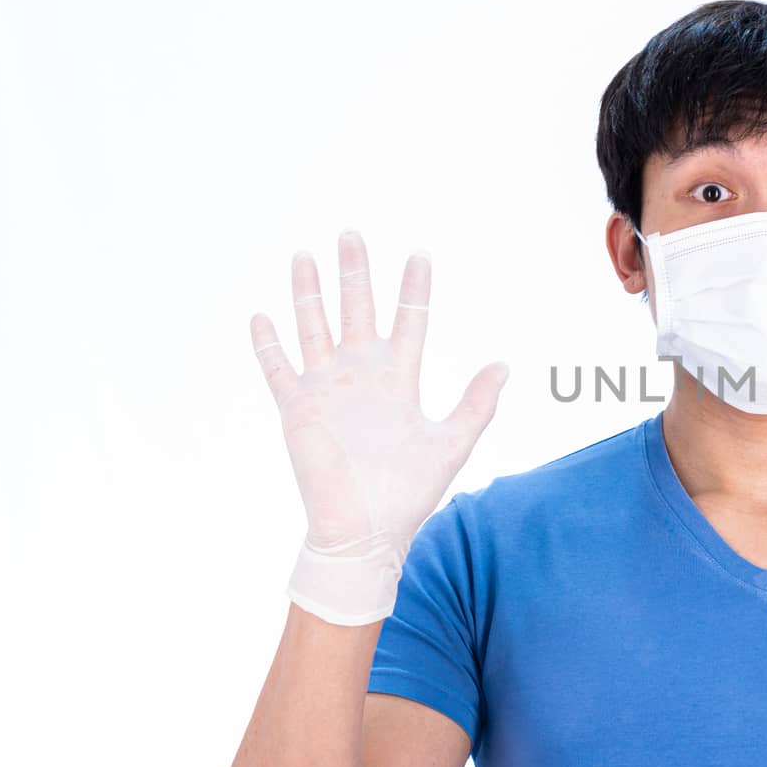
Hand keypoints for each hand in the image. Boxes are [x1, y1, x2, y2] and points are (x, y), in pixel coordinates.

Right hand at [250, 230, 507, 622]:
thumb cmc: (409, 494)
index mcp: (399, 379)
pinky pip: (279, 370)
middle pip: (357, 311)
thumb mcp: (452, 444)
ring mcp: (328, 389)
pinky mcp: (298, 410)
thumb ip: (477, 404)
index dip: (413, 289)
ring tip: (306, 254)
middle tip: (352, 233)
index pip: (409, 321)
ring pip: (315, 328)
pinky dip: (269, 344)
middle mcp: (362, 376)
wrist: (366, 532)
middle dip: (355, 273)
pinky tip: (262, 316)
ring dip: (309, 294)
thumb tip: (505, 364)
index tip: (419, 254)